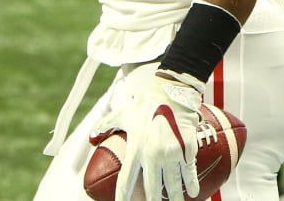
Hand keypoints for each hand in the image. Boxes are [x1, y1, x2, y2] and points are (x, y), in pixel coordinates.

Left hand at [93, 69, 203, 200]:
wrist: (171, 93)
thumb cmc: (145, 104)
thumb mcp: (121, 114)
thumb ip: (105, 126)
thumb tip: (91, 137)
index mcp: (135, 148)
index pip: (126, 180)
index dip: (123, 197)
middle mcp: (152, 155)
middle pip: (151, 188)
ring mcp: (171, 153)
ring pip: (172, 184)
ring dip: (174, 198)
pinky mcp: (186, 149)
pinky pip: (189, 171)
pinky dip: (191, 184)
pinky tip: (192, 193)